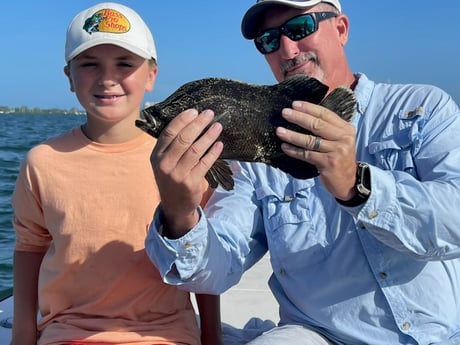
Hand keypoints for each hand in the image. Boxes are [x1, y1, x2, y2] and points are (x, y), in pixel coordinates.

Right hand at [150, 108, 222, 237]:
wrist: (174, 205)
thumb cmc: (171, 177)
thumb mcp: (163, 162)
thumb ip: (170, 145)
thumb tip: (189, 121)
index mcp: (156, 155)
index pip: (169, 133)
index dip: (182, 120)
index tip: (194, 111)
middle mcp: (164, 164)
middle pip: (183, 139)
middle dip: (198, 124)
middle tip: (209, 114)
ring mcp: (177, 174)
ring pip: (195, 150)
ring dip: (208, 136)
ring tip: (218, 126)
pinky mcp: (190, 183)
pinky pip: (205, 163)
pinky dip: (213, 152)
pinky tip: (219, 144)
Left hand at [276, 101, 356, 200]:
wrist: (349, 181)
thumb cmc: (339, 158)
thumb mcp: (339, 140)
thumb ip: (328, 129)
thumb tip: (303, 115)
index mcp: (346, 129)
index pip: (326, 114)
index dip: (309, 108)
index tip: (295, 104)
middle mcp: (343, 138)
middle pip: (317, 125)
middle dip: (299, 117)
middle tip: (284, 113)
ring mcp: (337, 151)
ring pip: (310, 140)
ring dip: (292, 135)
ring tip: (279, 131)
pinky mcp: (329, 163)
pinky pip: (307, 155)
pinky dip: (294, 151)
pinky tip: (285, 147)